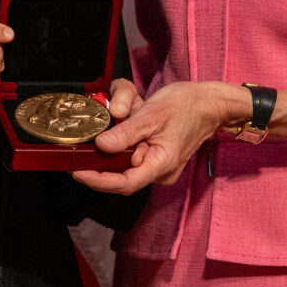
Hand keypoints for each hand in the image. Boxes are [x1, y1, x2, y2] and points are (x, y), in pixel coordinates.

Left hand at [71, 80, 245, 194]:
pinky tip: (136, 113)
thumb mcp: (152, 114)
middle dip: (109, 147)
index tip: (76, 171)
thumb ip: (126, 133)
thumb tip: (101, 145)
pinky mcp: (154, 155)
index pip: (123, 183)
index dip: (97, 180)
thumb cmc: (187, 106)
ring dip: (121, 135)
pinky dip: (128, 134)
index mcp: (161, 164)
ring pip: (125, 157)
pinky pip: (132, 150)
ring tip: (132, 109)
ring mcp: (157, 164)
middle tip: (103, 125)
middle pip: (120, 169)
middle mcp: (158, 170)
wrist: (210, 102)